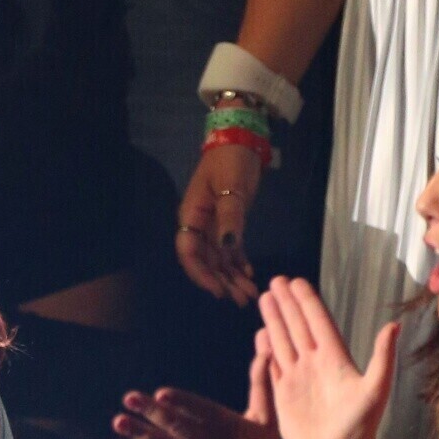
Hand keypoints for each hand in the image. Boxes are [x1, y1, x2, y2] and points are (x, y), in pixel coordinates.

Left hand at [112, 384, 288, 438]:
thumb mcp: (266, 419)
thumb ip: (261, 385)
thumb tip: (266, 351)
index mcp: (229, 428)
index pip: (201, 411)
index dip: (181, 402)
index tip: (161, 393)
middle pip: (177, 428)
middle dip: (152, 413)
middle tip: (128, 397)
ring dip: (139, 434)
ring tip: (118, 420)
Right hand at [177, 141, 259, 304]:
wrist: (241, 140)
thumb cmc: (230, 160)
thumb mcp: (231, 187)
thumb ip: (230, 219)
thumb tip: (228, 248)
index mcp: (192, 216)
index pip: (189, 253)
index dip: (201, 274)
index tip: (219, 290)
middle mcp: (199, 225)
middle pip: (206, 261)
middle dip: (222, 281)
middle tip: (241, 299)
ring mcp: (213, 225)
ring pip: (220, 258)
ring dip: (233, 277)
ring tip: (249, 294)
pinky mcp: (229, 222)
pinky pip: (231, 249)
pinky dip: (239, 263)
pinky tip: (249, 275)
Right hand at [258, 276, 394, 438]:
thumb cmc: (360, 427)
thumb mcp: (377, 389)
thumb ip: (383, 357)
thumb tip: (394, 325)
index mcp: (335, 358)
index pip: (319, 322)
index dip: (308, 302)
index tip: (297, 282)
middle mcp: (315, 364)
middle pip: (298, 325)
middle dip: (287, 303)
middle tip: (276, 280)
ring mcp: (298, 378)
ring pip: (283, 340)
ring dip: (274, 320)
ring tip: (265, 298)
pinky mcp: (284, 394)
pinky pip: (273, 364)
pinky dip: (266, 348)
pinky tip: (260, 333)